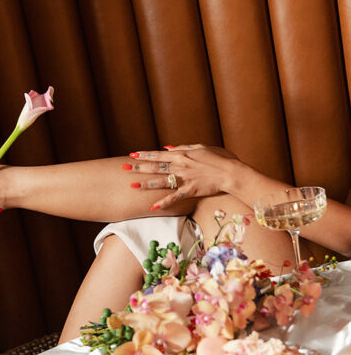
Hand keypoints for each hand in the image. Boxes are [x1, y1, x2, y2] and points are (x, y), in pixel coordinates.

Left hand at [125, 144, 241, 210]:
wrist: (230, 172)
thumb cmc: (218, 158)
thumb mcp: (201, 147)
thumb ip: (183, 147)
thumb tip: (168, 147)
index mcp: (182, 154)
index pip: (159, 155)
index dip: (144, 155)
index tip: (132, 155)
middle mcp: (180, 165)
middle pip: (155, 167)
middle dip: (138, 167)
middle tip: (123, 167)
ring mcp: (184, 178)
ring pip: (161, 181)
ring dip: (145, 183)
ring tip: (132, 185)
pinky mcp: (190, 190)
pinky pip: (174, 197)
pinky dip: (163, 202)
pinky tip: (152, 207)